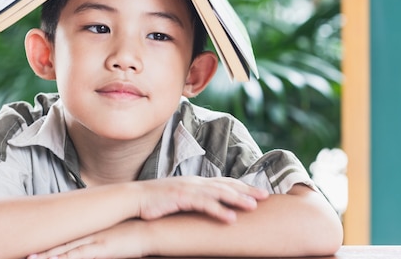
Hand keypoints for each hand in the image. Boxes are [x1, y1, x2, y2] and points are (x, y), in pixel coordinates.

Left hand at [26, 220, 145, 258]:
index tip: (30, 248)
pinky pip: (80, 256)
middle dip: (40, 251)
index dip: (46, 244)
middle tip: (23, 254)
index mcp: (89, 230)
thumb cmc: (133, 234)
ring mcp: (93, 241)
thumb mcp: (113, 235)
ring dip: (46, 257)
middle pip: (59, 243)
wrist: (148, 230)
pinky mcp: (101, 249)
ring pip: (64, 251)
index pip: (63, 238)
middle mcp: (87, 234)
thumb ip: (101, 239)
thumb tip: (94, 244)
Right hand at [135, 176, 268, 223]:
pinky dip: (219, 211)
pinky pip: (203, 205)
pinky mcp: (181, 198)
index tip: (259, 191)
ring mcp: (188, 189)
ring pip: (219, 193)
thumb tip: (209, 206)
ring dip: (238, 199)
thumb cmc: (156, 201)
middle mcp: (195, 182)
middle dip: (247, 190)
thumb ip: (195, 199)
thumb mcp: (179, 198)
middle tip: (266, 196)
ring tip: (254, 206)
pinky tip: (231, 218)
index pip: (225, 182)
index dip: (243, 186)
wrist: (134, 198)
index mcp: (196, 182)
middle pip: (226, 184)